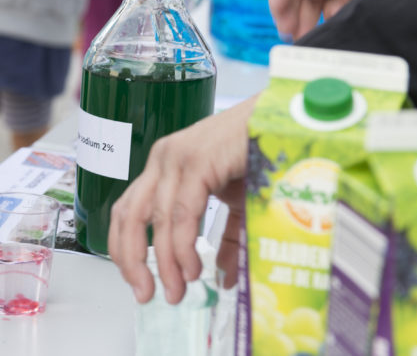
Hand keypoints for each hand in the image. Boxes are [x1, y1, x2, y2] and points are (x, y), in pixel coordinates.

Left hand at [108, 97, 254, 303]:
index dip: (126, 248)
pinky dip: (183, 245)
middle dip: (131, 259)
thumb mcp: (241, 206)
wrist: (289, 122)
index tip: (137, 281)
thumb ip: (228, 241)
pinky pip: (181, 212)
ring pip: (155, 218)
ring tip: (177, 290)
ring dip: (164, 261)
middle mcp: (163, 160)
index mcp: (165, 168)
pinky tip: (194, 269)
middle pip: (129, 214)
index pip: (129, 210)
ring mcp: (177, 157)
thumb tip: (222, 281)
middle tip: (144, 294)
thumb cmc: (264, 155)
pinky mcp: (197, 160)